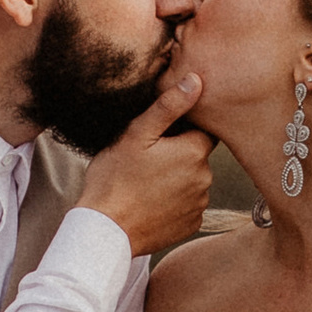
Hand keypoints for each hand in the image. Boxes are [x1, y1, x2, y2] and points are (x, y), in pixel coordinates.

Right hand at [77, 70, 212, 257]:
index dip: (180, 130)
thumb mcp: (136, 134)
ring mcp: (200, 204)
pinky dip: (174, 201)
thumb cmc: (115, 178)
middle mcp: (205, 178)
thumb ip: (169, 105)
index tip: (159, 137)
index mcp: (195, 151)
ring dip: (176, 178)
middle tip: (146, 160)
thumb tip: (197, 80)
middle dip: (177, 154)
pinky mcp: (192, 224)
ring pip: (192, 180)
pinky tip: (151, 201)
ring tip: (145, 182)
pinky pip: (187, 204)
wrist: (106, 230)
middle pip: (196, 156)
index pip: (201, 129)